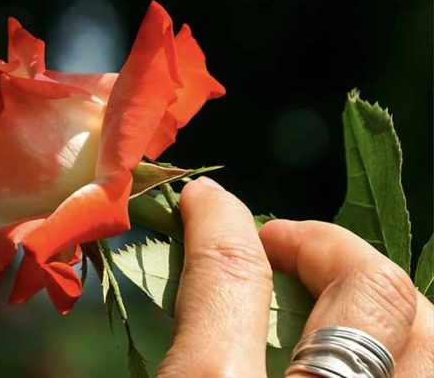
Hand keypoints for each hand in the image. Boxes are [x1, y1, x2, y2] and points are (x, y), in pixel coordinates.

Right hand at [157, 178, 433, 376]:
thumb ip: (155, 361)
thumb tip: (160, 291)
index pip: (232, 276)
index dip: (219, 221)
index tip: (206, 202)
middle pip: (370, 289)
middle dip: (327, 245)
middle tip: (276, 248)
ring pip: (429, 332)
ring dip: (380, 296)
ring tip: (332, 299)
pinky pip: (429, 373)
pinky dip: (403, 347)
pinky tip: (364, 358)